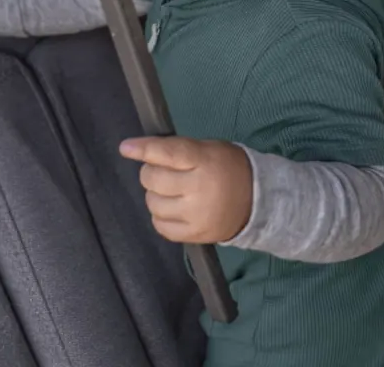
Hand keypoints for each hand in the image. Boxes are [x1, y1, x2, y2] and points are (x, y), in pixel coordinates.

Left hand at [119, 136, 252, 243]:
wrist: (258, 202)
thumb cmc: (228, 168)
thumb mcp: (209, 149)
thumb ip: (179, 150)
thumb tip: (142, 151)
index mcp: (205, 162)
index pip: (168, 153)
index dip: (144, 149)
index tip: (125, 148)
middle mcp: (199, 189)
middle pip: (154, 180)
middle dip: (151, 172)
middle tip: (163, 172)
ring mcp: (196, 215)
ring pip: (153, 203)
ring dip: (155, 195)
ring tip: (171, 191)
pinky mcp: (194, 235)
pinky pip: (160, 226)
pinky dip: (161, 216)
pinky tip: (173, 209)